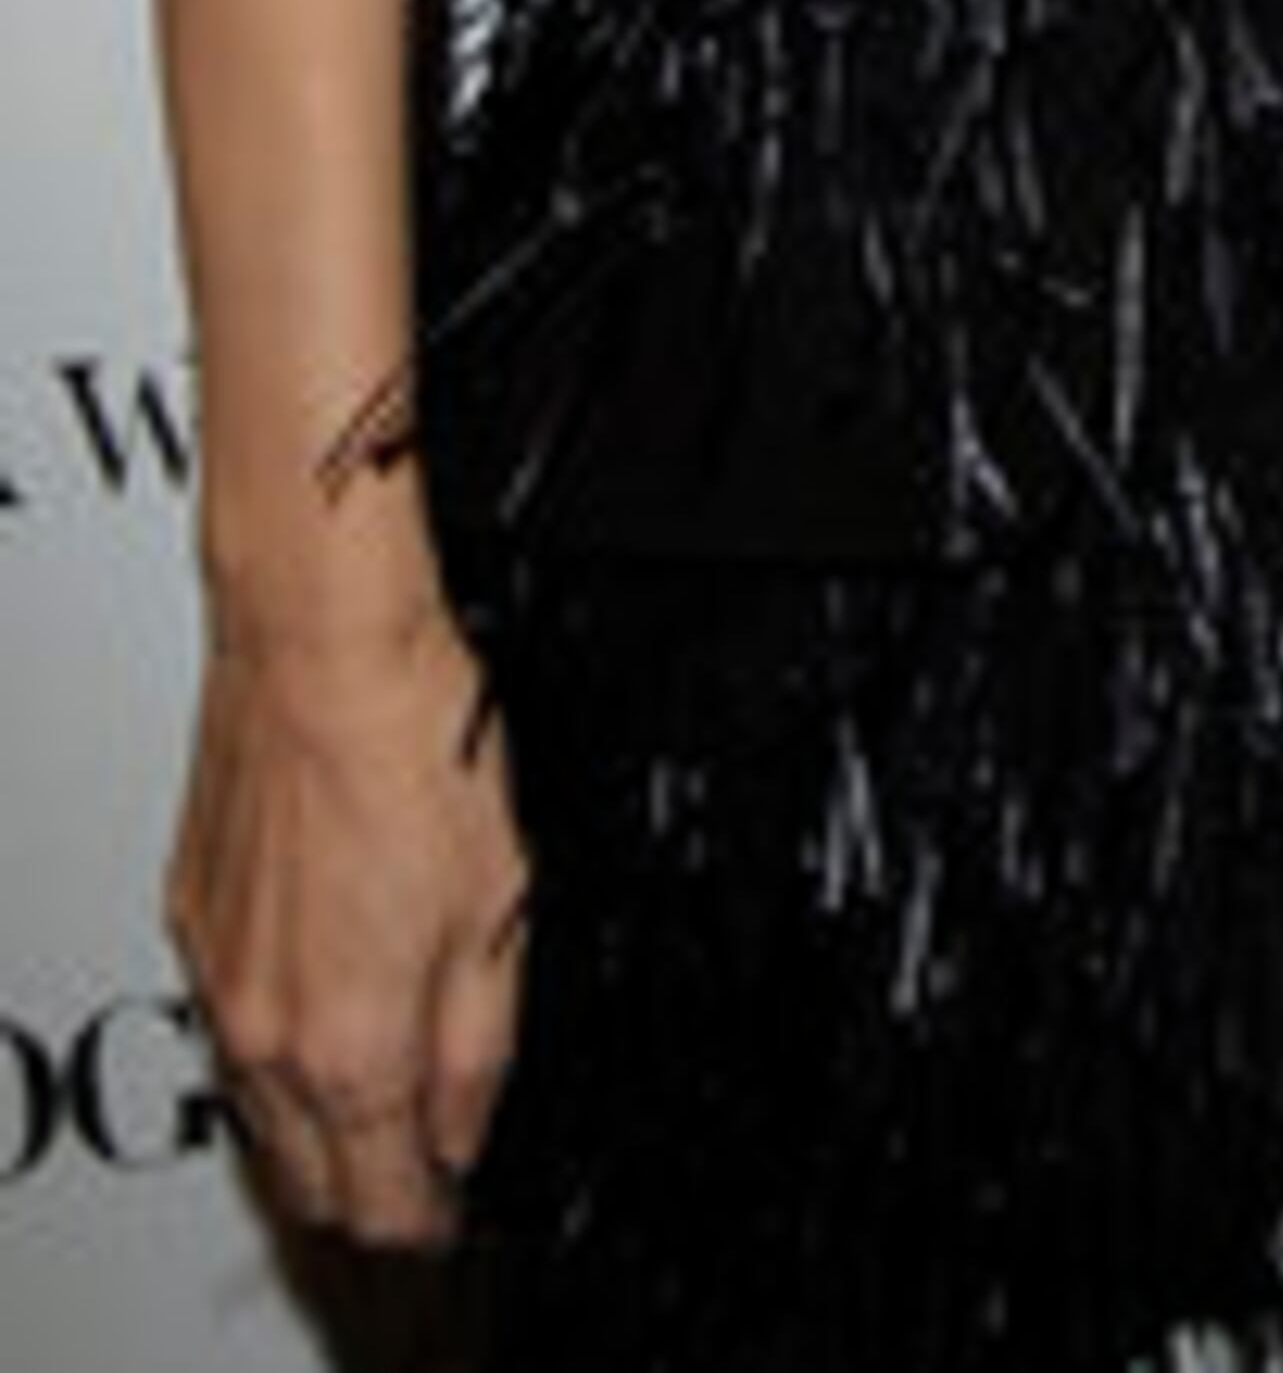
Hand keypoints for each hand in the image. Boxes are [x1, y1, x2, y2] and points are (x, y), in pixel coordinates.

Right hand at [168, 604, 528, 1246]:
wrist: (322, 648)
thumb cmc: (417, 749)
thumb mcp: (501, 912)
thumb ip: (481, 1048)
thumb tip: (466, 1129)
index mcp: (352, 1044)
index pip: (379, 1201)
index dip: (426, 1218)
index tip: (451, 1210)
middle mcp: (269, 1031)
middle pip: (309, 1179)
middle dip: (367, 1192)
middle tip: (421, 1169)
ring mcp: (221, 981)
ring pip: (263, 1113)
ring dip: (318, 1128)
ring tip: (380, 1100)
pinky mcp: (196, 925)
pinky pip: (234, 1028)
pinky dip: (280, 1045)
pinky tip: (326, 1004)